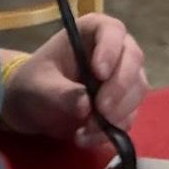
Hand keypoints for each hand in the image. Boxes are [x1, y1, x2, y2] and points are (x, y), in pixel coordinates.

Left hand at [0, 13, 148, 144]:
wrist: (31, 107)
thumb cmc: (33, 83)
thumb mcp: (38, 86)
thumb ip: (60, 93)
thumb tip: (86, 105)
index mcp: (92, 31)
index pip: (113, 31)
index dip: (111, 50)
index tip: (100, 74)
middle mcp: (115, 49)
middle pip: (133, 60)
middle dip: (119, 87)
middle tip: (101, 110)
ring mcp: (123, 75)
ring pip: (137, 89)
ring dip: (117, 113)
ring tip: (86, 130)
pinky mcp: (124, 102)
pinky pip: (129, 115)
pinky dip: (112, 130)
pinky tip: (86, 137)